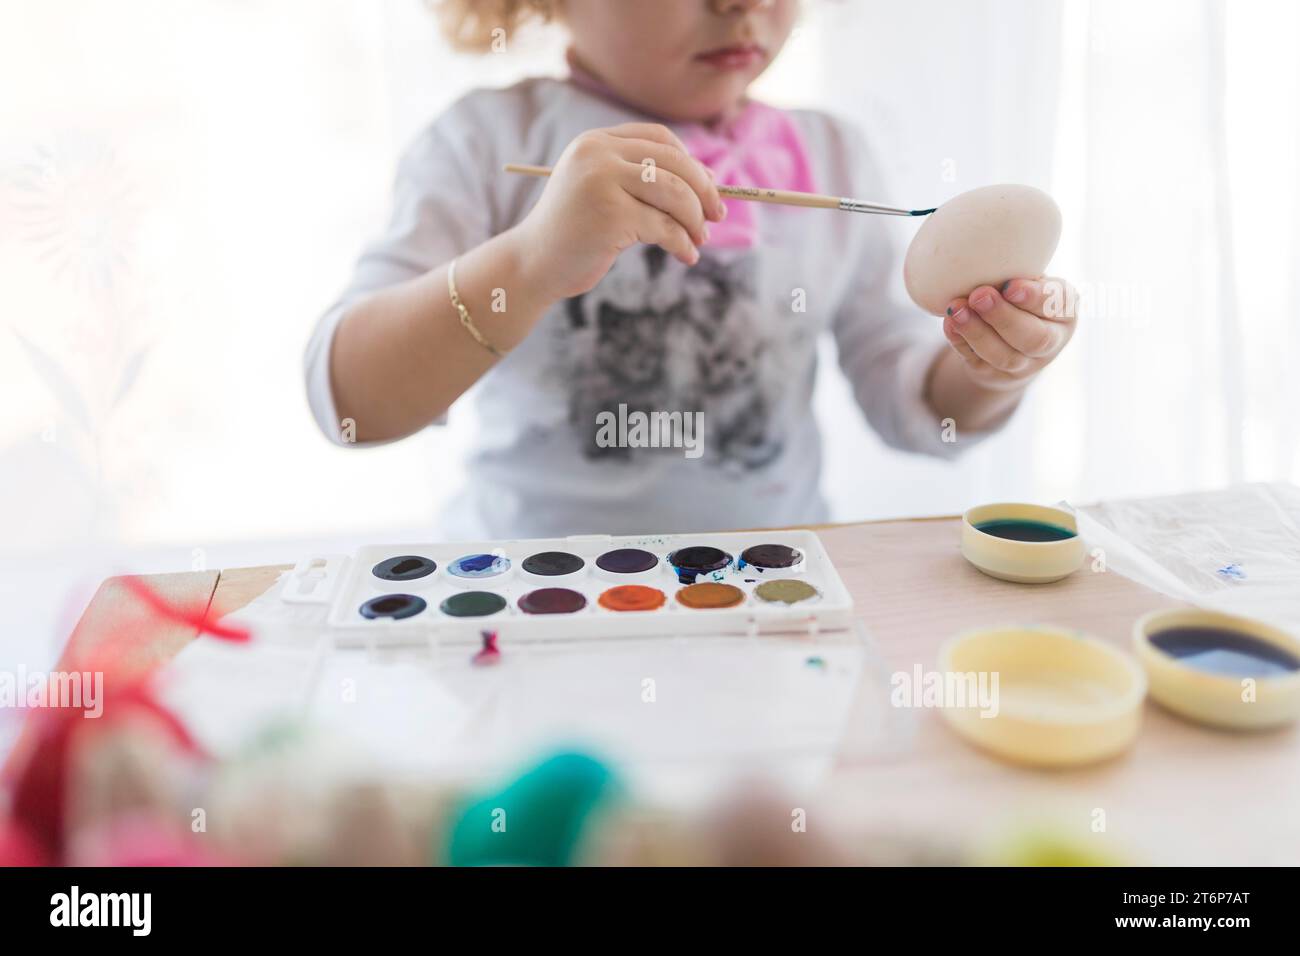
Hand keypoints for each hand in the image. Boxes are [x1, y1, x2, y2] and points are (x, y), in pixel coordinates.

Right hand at [508, 123, 725, 300]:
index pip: (659, 139)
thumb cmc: (573, 233)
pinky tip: (687, 256)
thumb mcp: (602, 192)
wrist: (533, 264)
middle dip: (703, 191)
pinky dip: (682, 244)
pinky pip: (665, 228)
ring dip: (694, 219)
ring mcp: (603, 183)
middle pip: (673, 163)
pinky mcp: (611, 216)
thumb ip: (639, 180)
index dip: (690, 162)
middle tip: (717, 215)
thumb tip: (708, 183)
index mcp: (596, 142)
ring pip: (674, 193)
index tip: (708, 187)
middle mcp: (598, 155)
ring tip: (700, 239)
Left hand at [941, 277, 1077, 390]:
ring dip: (977, 332)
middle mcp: (1050, 342)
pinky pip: (976, 361)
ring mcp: (1022, 364)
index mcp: (1065, 311)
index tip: (1011, 286)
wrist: (1008, 340)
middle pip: (1033, 338)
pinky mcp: (993, 374)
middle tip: (980, 295)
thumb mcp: (1029, 279)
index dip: (1035, 298)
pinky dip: (961, 342)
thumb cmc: (1020, 296)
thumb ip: (1019, 268)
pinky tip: (950, 323)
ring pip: (1004, 356)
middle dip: (1004, 317)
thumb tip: (987, 245)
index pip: (1058, 306)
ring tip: (957, 309)